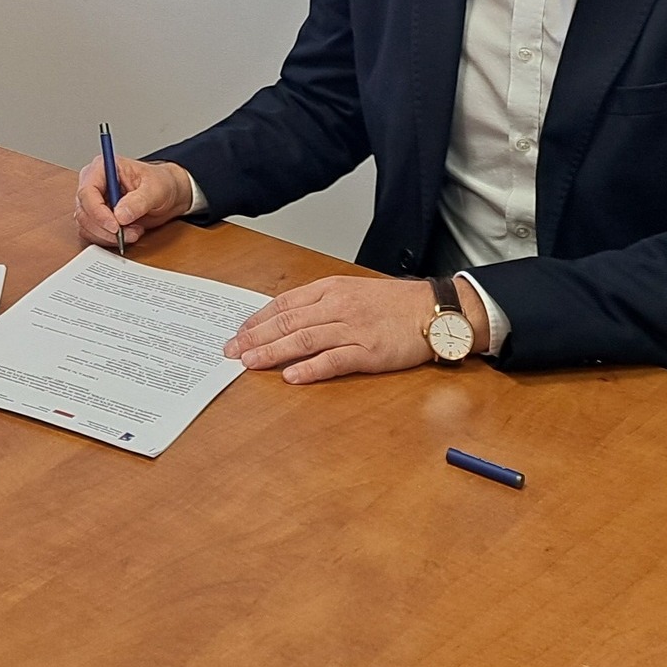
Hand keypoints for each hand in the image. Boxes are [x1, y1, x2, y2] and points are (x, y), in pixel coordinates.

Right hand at [73, 154, 195, 246]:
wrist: (168, 194)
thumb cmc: (161, 183)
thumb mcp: (155, 189)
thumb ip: (138, 201)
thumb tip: (120, 215)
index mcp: (103, 168)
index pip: (87, 192)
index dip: (98, 212)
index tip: (115, 226)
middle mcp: (93, 184)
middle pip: (84, 211)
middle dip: (105, 228)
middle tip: (128, 233)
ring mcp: (93, 202)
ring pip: (86, 226)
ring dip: (108, 236)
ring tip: (133, 232)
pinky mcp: (97, 217)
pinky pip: (93, 234)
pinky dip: (109, 240)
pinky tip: (128, 234)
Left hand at [224, 274, 487, 382]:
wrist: (434, 309)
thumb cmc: (395, 303)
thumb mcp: (354, 291)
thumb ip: (323, 303)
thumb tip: (289, 317)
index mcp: (331, 289)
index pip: (285, 304)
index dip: (258, 319)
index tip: (239, 331)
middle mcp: (337, 306)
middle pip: (287, 322)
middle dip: (255, 337)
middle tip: (231, 350)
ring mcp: (352, 329)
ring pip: (303, 340)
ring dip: (272, 352)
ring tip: (249, 362)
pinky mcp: (369, 351)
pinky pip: (333, 360)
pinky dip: (310, 369)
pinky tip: (291, 376)